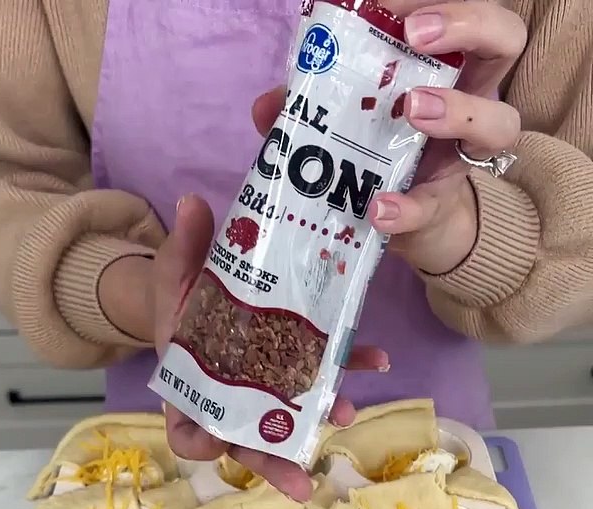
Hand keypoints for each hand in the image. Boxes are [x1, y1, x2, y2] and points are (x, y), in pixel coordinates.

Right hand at [161, 198, 388, 499]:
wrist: (200, 296)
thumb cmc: (180, 298)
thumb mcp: (174, 272)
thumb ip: (183, 248)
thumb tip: (193, 204)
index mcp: (189, 389)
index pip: (186, 432)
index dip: (199, 442)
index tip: (212, 442)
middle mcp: (229, 402)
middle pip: (245, 444)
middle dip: (272, 464)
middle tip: (300, 483)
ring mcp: (265, 391)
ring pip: (289, 420)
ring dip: (319, 419)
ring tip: (346, 415)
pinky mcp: (296, 368)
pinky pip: (324, 376)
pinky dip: (350, 367)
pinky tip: (378, 358)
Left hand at [253, 1, 525, 278]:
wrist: (404, 221)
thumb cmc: (383, 147)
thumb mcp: (349, 115)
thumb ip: (314, 104)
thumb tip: (267, 106)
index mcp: (449, 61)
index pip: (463, 8)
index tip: (388, 0)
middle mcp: (472, 99)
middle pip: (505, 39)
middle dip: (466, 23)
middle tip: (415, 34)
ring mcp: (464, 154)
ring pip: (501, 122)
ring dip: (459, 109)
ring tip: (413, 108)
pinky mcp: (443, 205)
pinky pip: (433, 205)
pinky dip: (406, 207)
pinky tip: (378, 207)